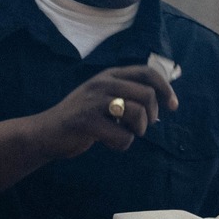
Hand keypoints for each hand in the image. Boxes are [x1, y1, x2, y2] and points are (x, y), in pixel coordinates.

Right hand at [29, 64, 178, 158]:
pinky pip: (122, 137)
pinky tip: (110, 142)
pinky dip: (122, 145)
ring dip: (138, 131)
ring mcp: (93, 101)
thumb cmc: (83, 118)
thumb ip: (128, 94)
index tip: (172, 106)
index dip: (165, 89)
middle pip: (147, 95)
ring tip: (125, 133)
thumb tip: (162, 101)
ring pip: (137, 113)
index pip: (147, 72)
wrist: (46, 133)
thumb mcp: (104, 97)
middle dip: (151, 115)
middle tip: (141, 127)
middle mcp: (102, 83)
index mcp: (109, 75)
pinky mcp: (86, 121)